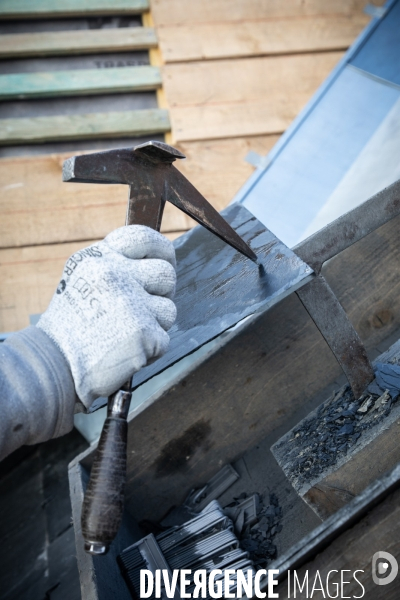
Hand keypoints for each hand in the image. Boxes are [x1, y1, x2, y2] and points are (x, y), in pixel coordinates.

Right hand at [37, 226, 175, 407]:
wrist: (53, 365)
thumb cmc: (70, 327)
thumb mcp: (81, 279)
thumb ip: (115, 266)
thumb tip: (158, 259)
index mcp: (99, 258)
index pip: (143, 239)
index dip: (160, 250)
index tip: (165, 260)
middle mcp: (115, 274)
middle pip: (166, 274)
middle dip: (162, 293)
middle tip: (142, 309)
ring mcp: (130, 303)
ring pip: (168, 309)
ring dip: (154, 325)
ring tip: (125, 335)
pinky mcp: (143, 332)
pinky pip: (163, 339)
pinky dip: (149, 351)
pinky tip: (125, 352)